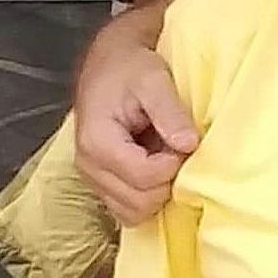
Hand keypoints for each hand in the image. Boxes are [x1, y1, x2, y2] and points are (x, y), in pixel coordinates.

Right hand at [74, 10, 196, 225]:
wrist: (110, 65)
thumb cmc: (130, 69)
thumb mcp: (154, 79)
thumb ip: (170, 112)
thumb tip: (190, 144)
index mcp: (97, 142)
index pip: (145, 177)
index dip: (174, 164)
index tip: (183, 140)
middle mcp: (88, 167)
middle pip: (140, 202)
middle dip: (168, 180)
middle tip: (176, 149)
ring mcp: (93, 179)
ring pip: (134, 212)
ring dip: (159, 191)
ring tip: (164, 156)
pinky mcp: (102, 185)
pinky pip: (129, 210)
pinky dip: (149, 197)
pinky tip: (157, 168)